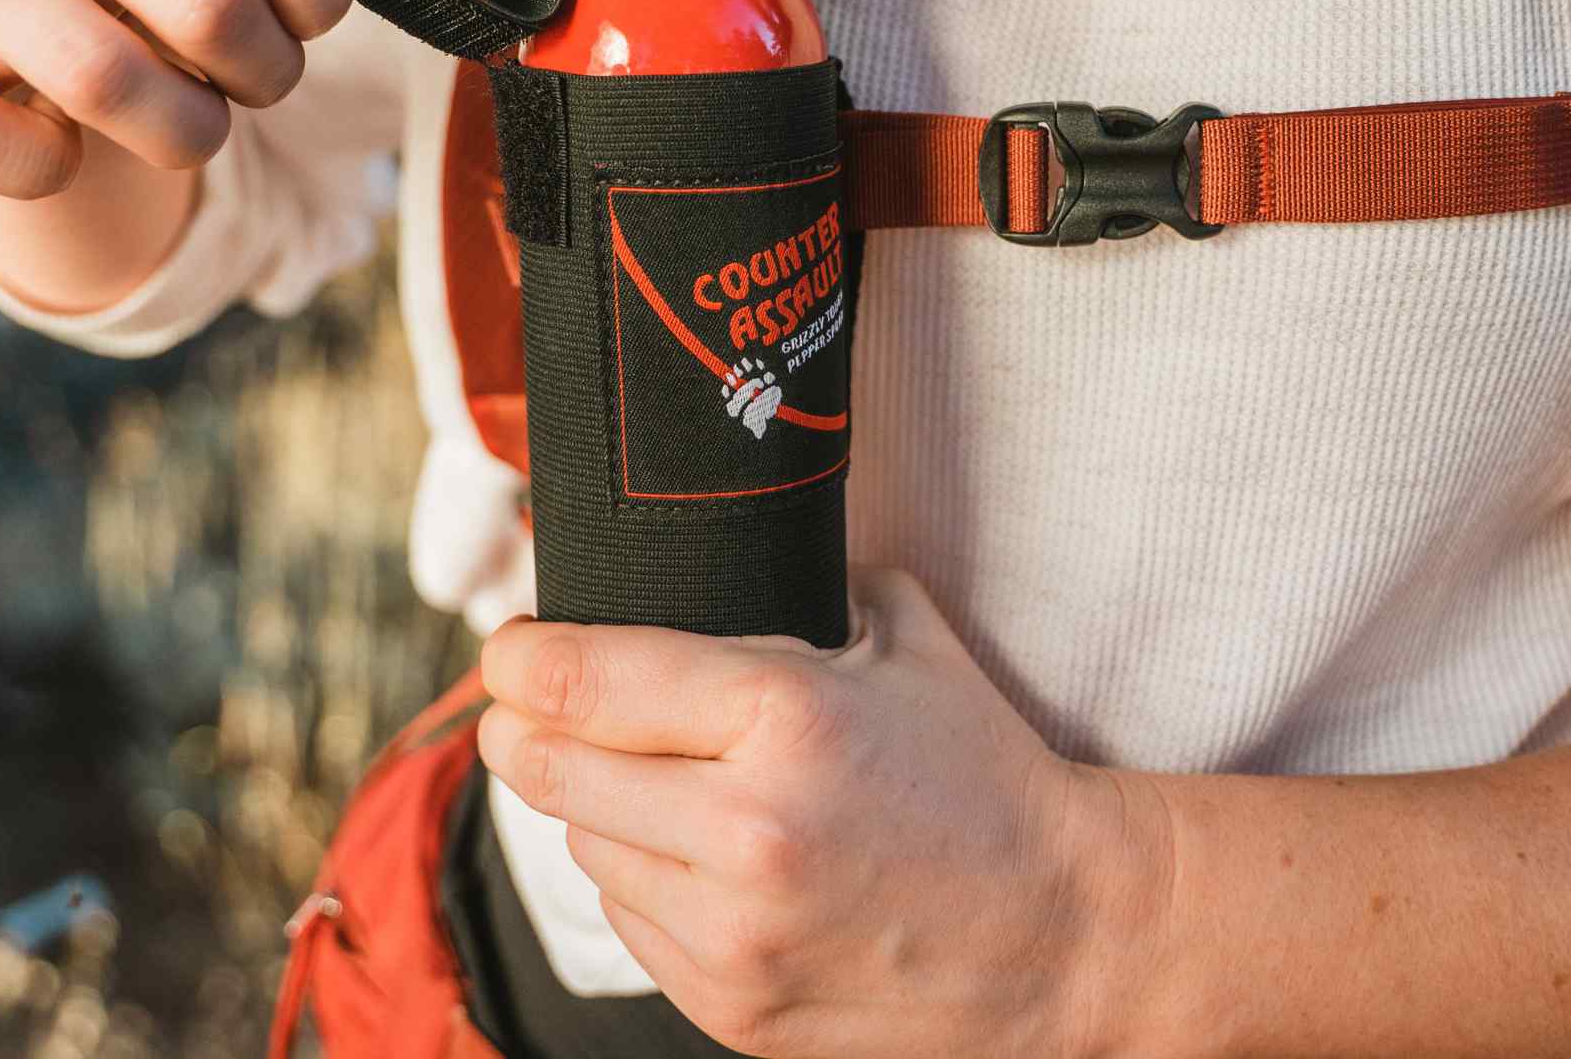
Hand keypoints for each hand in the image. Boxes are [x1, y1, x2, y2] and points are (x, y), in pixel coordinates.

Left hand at [479, 567, 1155, 1058]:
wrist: (1064, 931)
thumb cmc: (977, 768)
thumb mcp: (898, 635)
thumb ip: (790, 588)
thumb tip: (688, 561)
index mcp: (783, 715)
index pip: (581, 676)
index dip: (517, 656)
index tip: (505, 647)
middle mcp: (746, 829)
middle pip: (548, 767)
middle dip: (522, 725)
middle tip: (523, 702)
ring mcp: (735, 935)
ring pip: (582, 845)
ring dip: (590, 804)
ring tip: (649, 777)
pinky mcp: (733, 1009)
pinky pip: (628, 920)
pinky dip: (638, 877)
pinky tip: (692, 851)